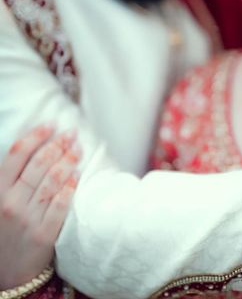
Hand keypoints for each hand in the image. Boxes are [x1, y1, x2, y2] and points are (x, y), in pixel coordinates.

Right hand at [0, 125, 79, 289]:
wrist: (9, 272)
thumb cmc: (7, 228)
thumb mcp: (0, 199)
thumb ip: (12, 176)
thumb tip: (36, 144)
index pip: (17, 153)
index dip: (36, 135)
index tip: (52, 124)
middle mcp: (11, 202)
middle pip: (38, 163)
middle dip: (58, 143)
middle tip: (72, 133)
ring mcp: (27, 218)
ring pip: (51, 180)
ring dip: (68, 160)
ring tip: (78, 148)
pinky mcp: (44, 234)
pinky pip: (60, 204)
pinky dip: (69, 187)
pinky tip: (77, 174)